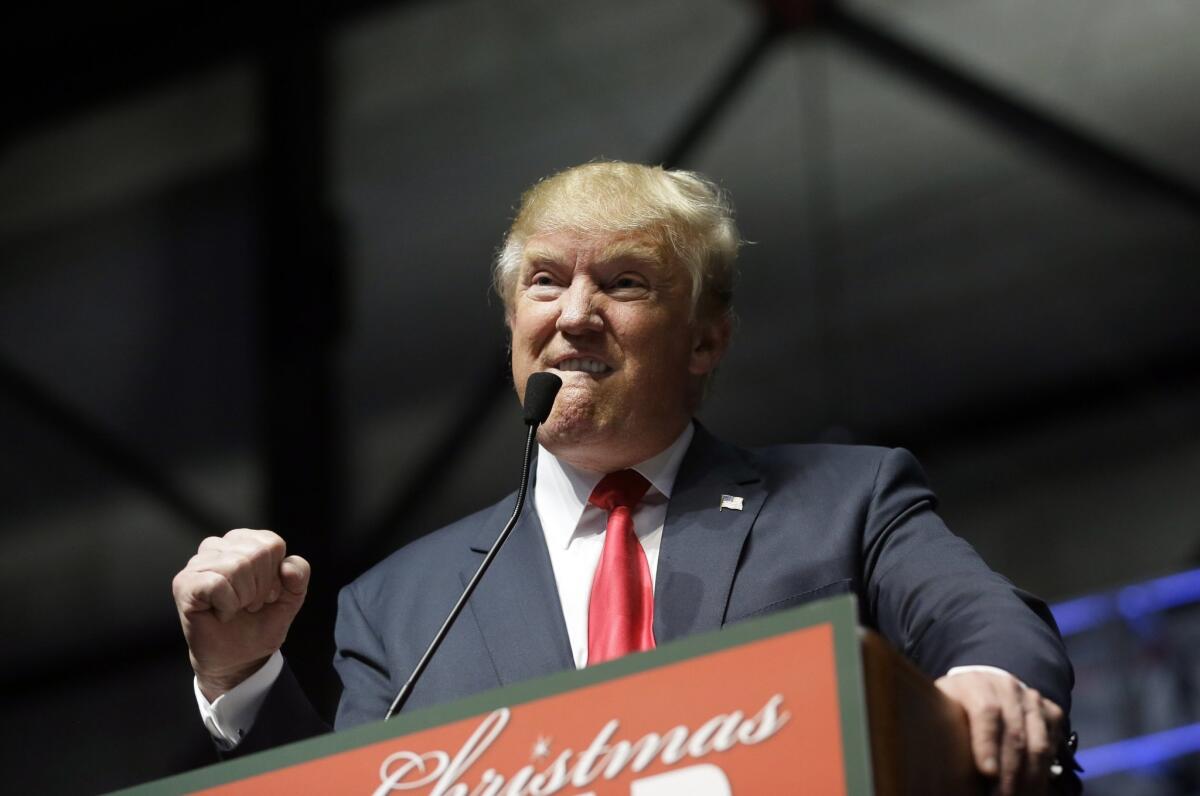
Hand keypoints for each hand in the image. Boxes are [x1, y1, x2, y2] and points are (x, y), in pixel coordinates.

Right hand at [172, 528, 309, 700]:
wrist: (238, 659)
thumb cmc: (260, 623)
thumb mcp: (290, 597)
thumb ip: (298, 576)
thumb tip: (286, 566)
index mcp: (242, 542)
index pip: (272, 544)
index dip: (275, 575)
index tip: (266, 594)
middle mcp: (216, 546)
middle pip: (257, 553)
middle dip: (261, 588)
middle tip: (249, 605)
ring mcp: (196, 564)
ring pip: (237, 566)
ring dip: (244, 598)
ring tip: (236, 608)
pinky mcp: (184, 584)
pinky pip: (217, 584)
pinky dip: (228, 606)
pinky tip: (221, 613)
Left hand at [935, 670, 1063, 795]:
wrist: (982, 687)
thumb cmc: (954, 706)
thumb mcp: (940, 709)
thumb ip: (940, 726)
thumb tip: (935, 762)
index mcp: (974, 683)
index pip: (987, 710)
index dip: (988, 743)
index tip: (987, 772)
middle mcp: (1007, 687)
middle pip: (1014, 733)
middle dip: (1010, 772)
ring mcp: (1032, 698)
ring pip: (1038, 744)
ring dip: (1030, 778)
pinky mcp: (1050, 712)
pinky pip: (1052, 746)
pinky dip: (1044, 771)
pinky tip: (1032, 789)